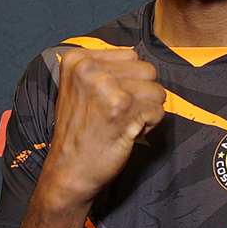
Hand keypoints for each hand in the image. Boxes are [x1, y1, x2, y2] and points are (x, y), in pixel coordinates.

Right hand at [44, 48, 165, 204]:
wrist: (68, 171)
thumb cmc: (80, 132)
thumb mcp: (80, 88)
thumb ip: (106, 69)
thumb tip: (142, 62)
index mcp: (77, 59)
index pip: (131, 56)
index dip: (128, 82)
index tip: (107, 101)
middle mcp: (89, 68)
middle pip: (147, 71)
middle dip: (141, 95)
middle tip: (117, 114)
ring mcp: (106, 87)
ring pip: (156, 91)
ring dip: (146, 111)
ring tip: (121, 123)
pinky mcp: (123, 107)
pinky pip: (158, 111)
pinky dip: (148, 126)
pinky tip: (126, 133)